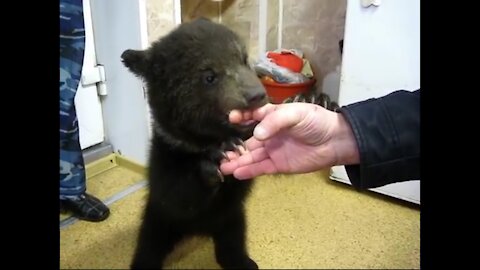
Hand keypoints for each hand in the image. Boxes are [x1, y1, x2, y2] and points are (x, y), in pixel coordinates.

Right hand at [220, 103, 359, 178]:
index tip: (231, 118)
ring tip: (222, 166)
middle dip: (233, 146)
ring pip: (251, 156)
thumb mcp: (297, 114)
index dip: (241, 117)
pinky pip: (260, 168)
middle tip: (220, 152)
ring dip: (237, 161)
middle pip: (247, 140)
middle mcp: (269, 134)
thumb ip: (275, 121)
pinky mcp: (278, 165)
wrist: (336, 141)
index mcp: (272, 117)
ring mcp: (273, 150)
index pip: (252, 116)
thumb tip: (257, 133)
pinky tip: (236, 172)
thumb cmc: (317, 122)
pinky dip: (248, 170)